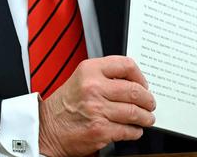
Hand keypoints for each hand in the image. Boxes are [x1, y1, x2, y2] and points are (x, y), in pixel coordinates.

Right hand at [38, 55, 155, 156]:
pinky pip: (128, 130)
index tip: (143, 84)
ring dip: (146, 117)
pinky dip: (135, 132)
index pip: (126, 65)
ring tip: (146, 118)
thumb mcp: (80, 79)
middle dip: (148, 100)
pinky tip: (133, 130)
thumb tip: (133, 81)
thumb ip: (104, 76)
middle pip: (135, 90)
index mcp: (89, 70)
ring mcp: (97, 110)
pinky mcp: (100, 131)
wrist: (46, 128)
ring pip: (135, 112)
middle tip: (150, 104)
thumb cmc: (64, 105)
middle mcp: (93, 87)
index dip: (140, 76)